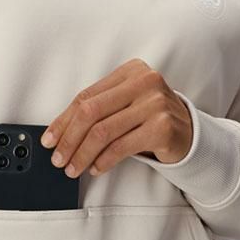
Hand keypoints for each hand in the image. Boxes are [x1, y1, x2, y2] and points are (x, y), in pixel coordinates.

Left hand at [40, 58, 192, 176]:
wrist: (189, 134)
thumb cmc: (150, 119)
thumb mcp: (125, 106)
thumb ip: (98, 111)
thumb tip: (58, 134)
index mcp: (130, 71)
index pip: (86, 96)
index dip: (63, 121)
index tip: (49, 140)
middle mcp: (144, 82)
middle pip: (91, 112)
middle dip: (69, 139)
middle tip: (58, 159)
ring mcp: (155, 103)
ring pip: (103, 132)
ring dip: (82, 154)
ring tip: (73, 168)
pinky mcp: (163, 127)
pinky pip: (121, 147)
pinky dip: (104, 161)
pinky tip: (96, 168)